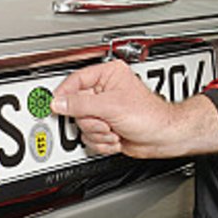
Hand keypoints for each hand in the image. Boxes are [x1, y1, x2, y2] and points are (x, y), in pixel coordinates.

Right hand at [51, 59, 169, 157]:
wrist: (163, 137)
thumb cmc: (149, 115)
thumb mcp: (110, 106)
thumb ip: (81, 104)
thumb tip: (59, 102)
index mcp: (108, 75)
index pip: (75, 80)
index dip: (65, 94)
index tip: (55, 104)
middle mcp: (105, 91)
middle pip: (76, 107)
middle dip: (91, 120)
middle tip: (104, 120)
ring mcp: (105, 111)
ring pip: (82, 125)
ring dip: (98, 132)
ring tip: (114, 128)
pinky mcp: (106, 127)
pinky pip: (90, 137)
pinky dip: (102, 142)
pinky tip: (116, 136)